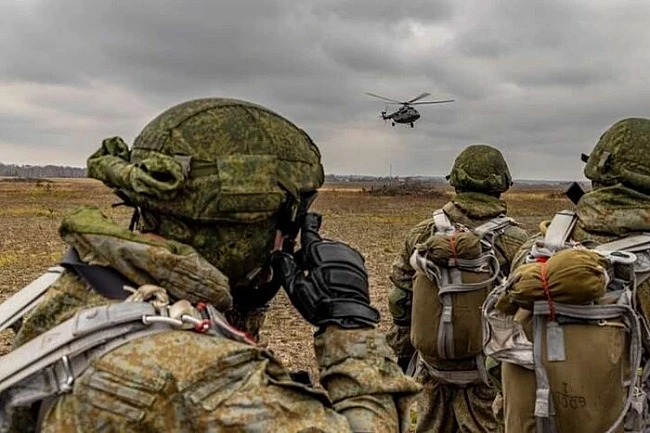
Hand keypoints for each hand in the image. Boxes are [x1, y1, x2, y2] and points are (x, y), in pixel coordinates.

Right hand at [270, 213, 379, 329]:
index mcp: (317, 250)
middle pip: (318, 245)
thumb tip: (279, 256)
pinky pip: (343, 261)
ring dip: (324, 261)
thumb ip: (285, 267)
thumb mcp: (295, 287)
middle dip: (309, 254)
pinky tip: (332, 283)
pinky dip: (336, 267)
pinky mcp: (359, 266)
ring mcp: (349, 257)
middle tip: (303, 272)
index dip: (307, 222)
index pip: (310, 227)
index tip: (308, 218)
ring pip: (331, 253)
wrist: (347, 316)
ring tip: (319, 282)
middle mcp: (335, 248)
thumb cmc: (321, 304)